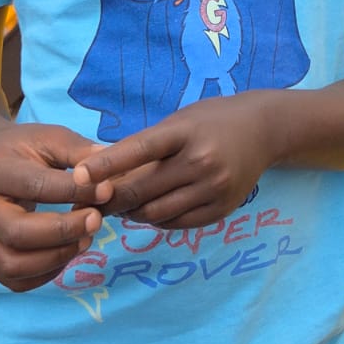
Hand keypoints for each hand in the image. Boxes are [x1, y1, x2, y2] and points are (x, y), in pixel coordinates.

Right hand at [0, 122, 105, 291]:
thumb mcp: (49, 137)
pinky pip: (15, 281)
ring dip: (57, 257)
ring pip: (12, 265)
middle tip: (96, 220)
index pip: (33, 186)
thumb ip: (78, 150)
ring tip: (85, 239)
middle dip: (63, 231)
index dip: (74, 191)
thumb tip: (109, 164)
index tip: (107, 191)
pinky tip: (68, 252)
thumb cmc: (25, 150)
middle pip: (16, 233)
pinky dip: (47, 273)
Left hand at [74, 95, 277, 229]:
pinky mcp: (221, 209)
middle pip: (142, 189)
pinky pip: (177, 223)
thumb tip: (102, 174)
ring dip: (131, 213)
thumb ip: (146, 145)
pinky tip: (151, 210)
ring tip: (121, 206)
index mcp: (185, 132)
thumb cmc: (212, 120)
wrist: (264, 130)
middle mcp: (201, 161)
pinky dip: (157, 220)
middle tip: (92, 201)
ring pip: (156, 213)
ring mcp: (214, 188)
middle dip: (111, 199)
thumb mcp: (179, 120)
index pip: (138, 150)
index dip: (106, 165)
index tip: (79, 176)